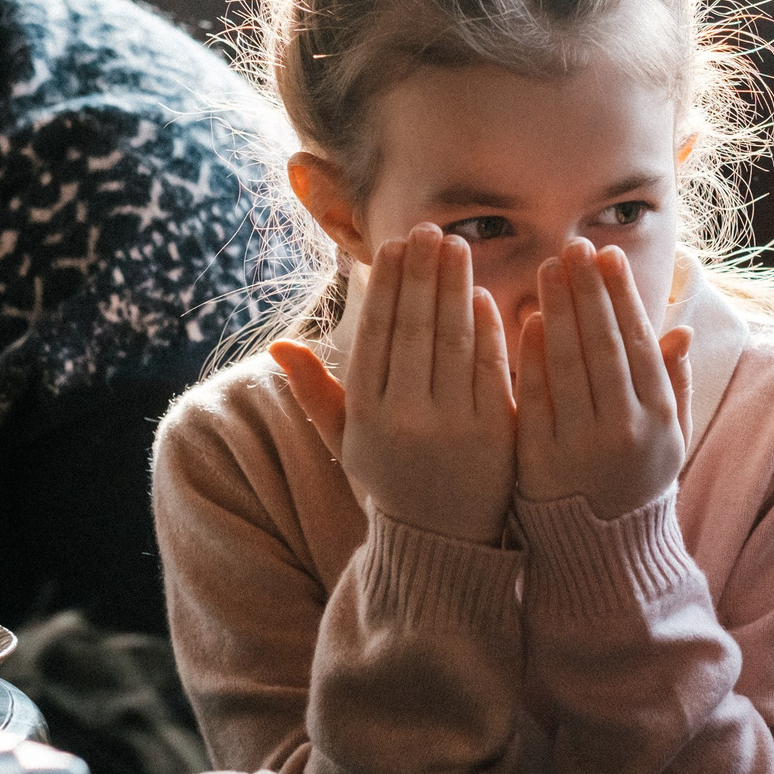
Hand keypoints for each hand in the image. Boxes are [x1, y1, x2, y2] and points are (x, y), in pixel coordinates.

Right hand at [273, 224, 515, 544]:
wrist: (443, 543)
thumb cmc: (391, 481)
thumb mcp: (346, 441)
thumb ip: (316, 392)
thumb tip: (278, 346)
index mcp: (365, 415)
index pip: (375, 335)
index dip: (385, 286)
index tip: (392, 246)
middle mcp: (405, 417)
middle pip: (414, 328)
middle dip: (422, 273)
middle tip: (430, 230)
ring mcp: (452, 424)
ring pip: (452, 340)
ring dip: (455, 287)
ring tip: (456, 246)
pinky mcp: (495, 432)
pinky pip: (491, 366)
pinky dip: (488, 327)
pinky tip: (482, 294)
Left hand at [514, 239, 690, 517]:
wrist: (602, 552)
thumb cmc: (636, 482)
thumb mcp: (670, 437)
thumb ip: (673, 383)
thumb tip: (681, 329)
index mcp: (659, 419)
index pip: (640, 343)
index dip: (621, 297)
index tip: (607, 256)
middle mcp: (623, 430)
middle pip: (603, 346)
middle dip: (587, 291)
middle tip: (572, 247)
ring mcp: (580, 446)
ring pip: (567, 365)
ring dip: (557, 310)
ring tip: (547, 268)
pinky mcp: (539, 461)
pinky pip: (534, 398)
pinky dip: (531, 356)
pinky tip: (526, 319)